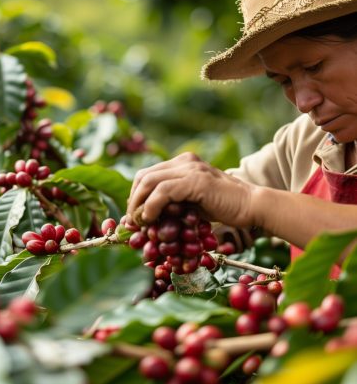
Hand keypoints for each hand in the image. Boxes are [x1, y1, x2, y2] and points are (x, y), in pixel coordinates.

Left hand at [127, 152, 257, 227]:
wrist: (251, 206)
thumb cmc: (224, 207)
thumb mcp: (192, 202)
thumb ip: (172, 203)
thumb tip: (147, 217)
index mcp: (183, 163)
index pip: (148, 174)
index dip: (136, 194)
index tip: (133, 214)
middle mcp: (184, 161)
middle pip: (144, 176)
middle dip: (133, 199)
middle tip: (132, 220)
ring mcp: (190, 168)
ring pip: (149, 181)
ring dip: (138, 204)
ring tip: (138, 222)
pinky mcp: (196, 181)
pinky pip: (163, 191)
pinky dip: (151, 206)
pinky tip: (150, 219)